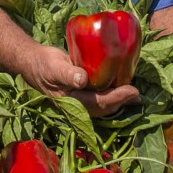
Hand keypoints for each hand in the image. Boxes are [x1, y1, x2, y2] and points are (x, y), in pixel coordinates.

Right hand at [24, 45, 140, 117]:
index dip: (117, 98)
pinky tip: (122, 88)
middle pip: (105, 108)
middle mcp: (78, 104)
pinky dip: (113, 95)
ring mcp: (80, 100)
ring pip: (104, 106)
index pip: (99, 103)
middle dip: (122, 102)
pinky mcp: (83, 94)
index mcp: (72, 101)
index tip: (132, 90)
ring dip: (119, 101)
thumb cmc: (44, 64)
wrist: (35, 63)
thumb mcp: (54, 67)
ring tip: (134, 95)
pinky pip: (100, 98)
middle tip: (138, 94)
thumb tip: (82, 80)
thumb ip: (67, 73)